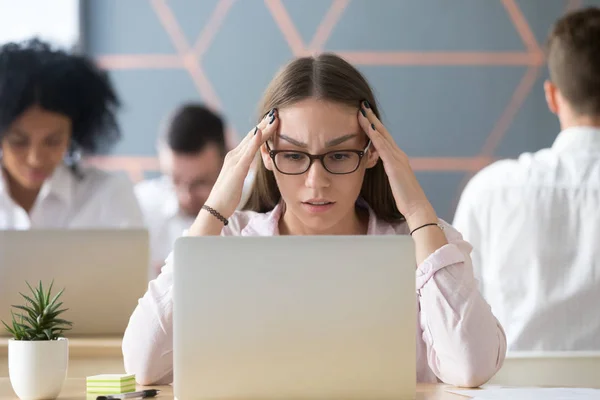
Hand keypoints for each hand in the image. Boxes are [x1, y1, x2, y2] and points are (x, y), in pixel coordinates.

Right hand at [202, 109, 278, 218]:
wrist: (216, 207)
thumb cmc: (228, 196)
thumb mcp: (239, 178)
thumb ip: (245, 167)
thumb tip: (252, 162)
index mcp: (236, 158)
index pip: (252, 139)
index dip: (263, 129)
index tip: (273, 120)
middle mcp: (234, 155)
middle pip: (252, 135)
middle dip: (264, 123)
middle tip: (276, 112)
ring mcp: (234, 161)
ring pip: (252, 140)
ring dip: (263, 128)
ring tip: (274, 117)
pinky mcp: (236, 169)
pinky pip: (247, 153)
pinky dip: (254, 142)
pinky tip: (261, 132)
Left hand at [358, 101, 436, 228]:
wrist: (417, 208)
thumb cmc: (404, 199)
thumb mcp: (393, 182)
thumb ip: (386, 173)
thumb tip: (376, 169)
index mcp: (397, 159)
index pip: (383, 139)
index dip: (374, 126)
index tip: (365, 116)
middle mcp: (399, 155)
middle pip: (383, 132)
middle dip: (372, 118)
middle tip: (362, 106)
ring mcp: (398, 159)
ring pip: (382, 136)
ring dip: (371, 123)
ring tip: (361, 111)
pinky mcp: (395, 166)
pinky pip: (383, 148)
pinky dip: (376, 137)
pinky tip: (369, 128)